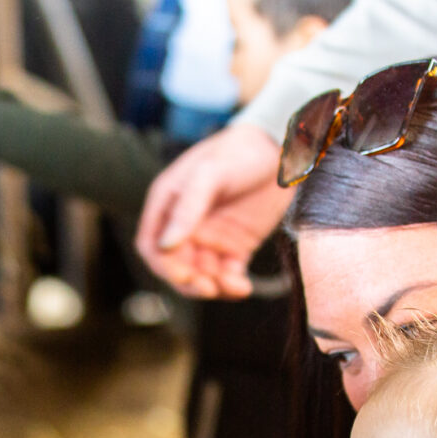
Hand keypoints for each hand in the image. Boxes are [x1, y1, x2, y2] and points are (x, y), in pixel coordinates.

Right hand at [133, 124, 289, 297]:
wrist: (284, 148)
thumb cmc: (240, 151)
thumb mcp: (210, 173)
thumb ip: (187, 208)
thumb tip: (166, 245)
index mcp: (169, 204)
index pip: (152, 245)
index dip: (163, 265)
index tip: (183, 275)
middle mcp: (186, 224)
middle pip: (176, 266)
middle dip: (190, 282)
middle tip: (209, 288)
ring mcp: (212, 237)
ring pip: (202, 275)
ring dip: (214, 287)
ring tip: (234, 286)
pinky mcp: (237, 246)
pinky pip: (228, 275)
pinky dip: (233, 286)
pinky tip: (243, 287)